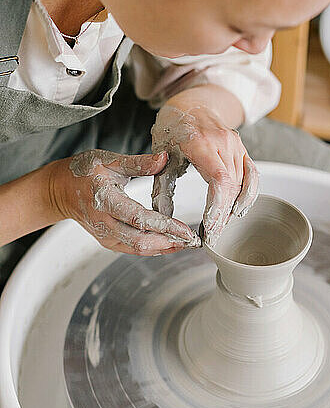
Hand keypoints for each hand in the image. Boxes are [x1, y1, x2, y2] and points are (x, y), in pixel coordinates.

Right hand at [49, 149, 200, 254]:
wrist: (59, 190)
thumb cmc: (83, 172)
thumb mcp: (110, 161)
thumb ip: (139, 162)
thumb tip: (164, 158)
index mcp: (106, 200)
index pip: (139, 219)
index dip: (164, 226)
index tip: (185, 229)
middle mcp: (104, 223)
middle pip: (140, 241)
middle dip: (169, 243)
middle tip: (192, 240)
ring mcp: (105, 235)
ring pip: (138, 249)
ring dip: (163, 248)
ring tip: (185, 243)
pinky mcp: (107, 241)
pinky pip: (133, 248)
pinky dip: (153, 248)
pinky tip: (169, 243)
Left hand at [151, 105, 258, 244]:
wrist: (192, 102)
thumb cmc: (173, 127)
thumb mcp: (160, 153)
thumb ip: (161, 185)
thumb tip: (162, 216)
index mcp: (200, 142)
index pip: (219, 180)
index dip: (218, 207)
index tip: (210, 228)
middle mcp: (223, 142)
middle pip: (232, 187)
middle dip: (223, 215)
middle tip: (211, 236)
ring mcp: (236, 145)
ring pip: (242, 185)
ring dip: (232, 209)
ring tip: (220, 227)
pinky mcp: (243, 149)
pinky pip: (252, 176)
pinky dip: (248, 196)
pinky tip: (238, 211)